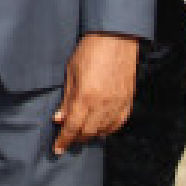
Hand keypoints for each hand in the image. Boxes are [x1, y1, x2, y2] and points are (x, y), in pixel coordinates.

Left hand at [52, 33, 139, 155]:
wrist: (117, 37)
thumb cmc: (90, 50)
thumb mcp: (71, 71)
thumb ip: (67, 98)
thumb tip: (59, 118)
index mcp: (86, 96)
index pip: (72, 127)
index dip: (64, 140)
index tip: (57, 149)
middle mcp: (103, 104)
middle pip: (88, 133)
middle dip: (76, 140)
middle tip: (67, 141)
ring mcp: (118, 104)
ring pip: (104, 131)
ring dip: (91, 136)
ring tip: (81, 136)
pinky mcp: (128, 101)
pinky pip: (118, 124)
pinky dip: (108, 130)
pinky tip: (100, 130)